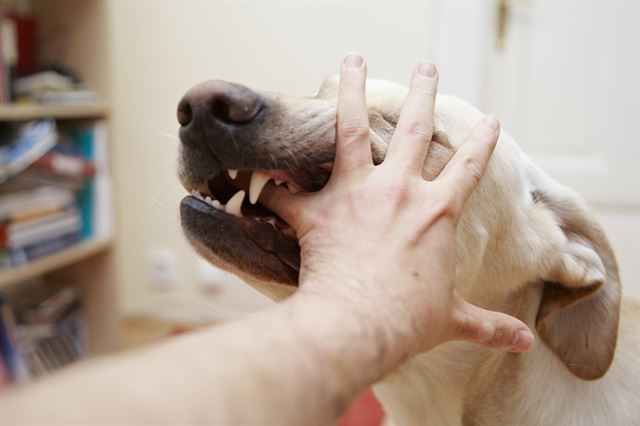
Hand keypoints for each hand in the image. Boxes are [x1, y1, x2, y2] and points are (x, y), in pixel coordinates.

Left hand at [261, 54, 533, 371]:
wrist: (359, 328)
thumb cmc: (408, 323)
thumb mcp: (453, 320)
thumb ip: (488, 326)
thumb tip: (525, 344)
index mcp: (437, 212)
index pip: (469, 166)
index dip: (483, 142)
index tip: (492, 119)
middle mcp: (398, 191)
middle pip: (414, 127)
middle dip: (422, 92)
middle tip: (426, 67)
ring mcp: (354, 194)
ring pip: (350, 128)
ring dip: (350, 90)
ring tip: (351, 60)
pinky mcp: (316, 211)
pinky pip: (284, 193)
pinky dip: (271, 187)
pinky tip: (258, 178)